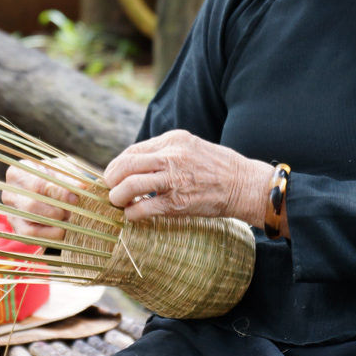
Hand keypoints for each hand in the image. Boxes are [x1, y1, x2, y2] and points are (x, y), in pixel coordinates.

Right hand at [2, 159, 79, 241]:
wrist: (48, 187)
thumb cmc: (54, 175)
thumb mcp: (62, 170)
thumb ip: (70, 178)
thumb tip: (83, 186)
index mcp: (18, 173)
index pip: (38, 185)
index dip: (58, 193)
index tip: (75, 199)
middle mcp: (10, 193)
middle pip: (31, 206)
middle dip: (56, 212)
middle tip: (74, 213)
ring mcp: (11, 213)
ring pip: (30, 224)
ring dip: (54, 226)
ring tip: (71, 222)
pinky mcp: (17, 228)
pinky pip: (30, 237)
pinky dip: (48, 236)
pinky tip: (63, 232)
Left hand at [104, 130, 271, 228]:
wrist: (244, 185)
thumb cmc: (218, 167)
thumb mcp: (191, 147)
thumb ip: (166, 152)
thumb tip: (137, 165)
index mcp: (173, 140)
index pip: (132, 151)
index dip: (117, 165)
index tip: (114, 176)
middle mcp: (172, 156)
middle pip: (125, 165)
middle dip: (111, 180)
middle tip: (111, 191)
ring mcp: (174, 179)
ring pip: (129, 185)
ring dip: (117, 197)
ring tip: (118, 203)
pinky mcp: (178, 202)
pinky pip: (143, 208)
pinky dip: (132, 214)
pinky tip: (134, 215)